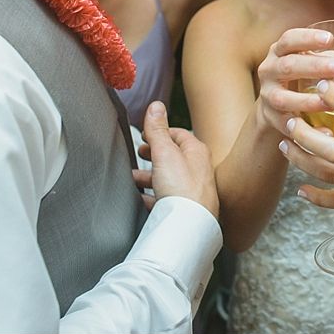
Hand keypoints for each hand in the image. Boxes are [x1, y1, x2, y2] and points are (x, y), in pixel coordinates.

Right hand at [132, 101, 219, 216]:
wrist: (189, 226)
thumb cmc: (182, 190)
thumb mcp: (165, 153)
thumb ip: (158, 130)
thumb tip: (156, 106)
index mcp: (197, 152)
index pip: (178, 135)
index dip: (160, 133)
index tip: (145, 136)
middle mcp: (199, 170)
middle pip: (173, 157)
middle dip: (154, 155)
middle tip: (140, 154)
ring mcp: (194, 191)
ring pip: (169, 179)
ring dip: (150, 176)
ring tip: (134, 179)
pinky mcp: (187, 209)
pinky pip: (167, 200)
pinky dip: (153, 197)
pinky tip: (143, 199)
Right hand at [254, 27, 333, 135]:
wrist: (278, 108)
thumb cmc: (307, 78)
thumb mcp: (322, 64)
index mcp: (282, 51)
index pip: (290, 39)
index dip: (308, 38)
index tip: (330, 39)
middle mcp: (270, 70)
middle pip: (288, 66)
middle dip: (313, 67)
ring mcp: (268, 96)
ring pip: (282, 98)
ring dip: (305, 101)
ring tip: (329, 103)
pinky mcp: (271, 119)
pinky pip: (285, 126)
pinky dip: (305, 130)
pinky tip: (326, 132)